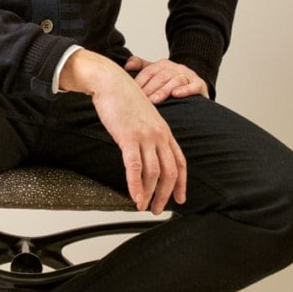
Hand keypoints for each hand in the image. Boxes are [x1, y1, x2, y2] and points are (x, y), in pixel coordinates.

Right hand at [59, 50, 186, 214]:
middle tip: (158, 209)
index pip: (180, 162)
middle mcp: (159, 135)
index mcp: (164, 131)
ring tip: (143, 205)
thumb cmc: (124, 99)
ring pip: (154, 172)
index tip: (180, 199)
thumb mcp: (144, 117)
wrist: (111, 82)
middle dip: (165, 195)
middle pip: (170, 172)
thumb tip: (148, 152)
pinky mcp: (129, 137)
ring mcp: (145, 136)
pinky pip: (135, 166)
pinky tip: (135, 196)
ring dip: (150, 194)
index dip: (181, 184)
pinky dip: (136, 185)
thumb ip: (150, 134)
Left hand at [124, 56, 208, 104]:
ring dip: (163, 91)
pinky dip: (185, 90)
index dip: (139, 82)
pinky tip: (176, 95)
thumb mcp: (155, 71)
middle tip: (140, 101)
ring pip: (175, 80)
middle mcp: (175, 68)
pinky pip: (193, 86)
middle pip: (160, 77)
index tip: (130, 93)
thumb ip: (140, 66)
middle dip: (149, 89)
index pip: (148, 72)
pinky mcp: (199, 84)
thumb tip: (127, 66)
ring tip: (154, 101)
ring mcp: (187, 75)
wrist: (194, 81)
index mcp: (163, 64)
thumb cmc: (170, 80)